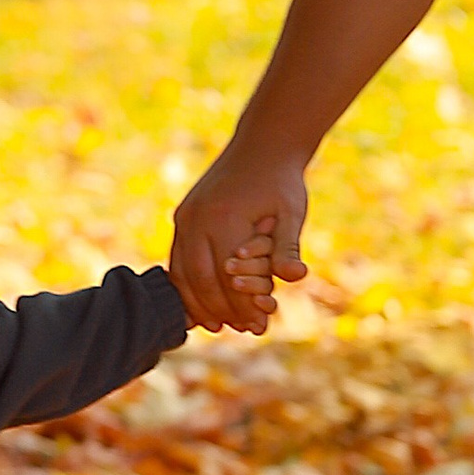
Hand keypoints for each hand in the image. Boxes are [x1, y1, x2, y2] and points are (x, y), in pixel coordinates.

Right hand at [173, 144, 307, 331]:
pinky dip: (187, 284)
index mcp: (223, 219)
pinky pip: (178, 259)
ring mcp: (186, 217)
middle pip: (201, 281)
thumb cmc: (281, 181)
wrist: (263, 145)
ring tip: (218, 325)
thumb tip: (295, 277)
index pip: (229, 279)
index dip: (244, 307)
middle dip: (221, 310)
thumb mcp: (291, 212)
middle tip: (242, 329)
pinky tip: (201, 301)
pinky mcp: (183, 215)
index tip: (260, 326)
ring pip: (183, 273)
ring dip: (198, 302)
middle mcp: (197, 219)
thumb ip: (287, 246)